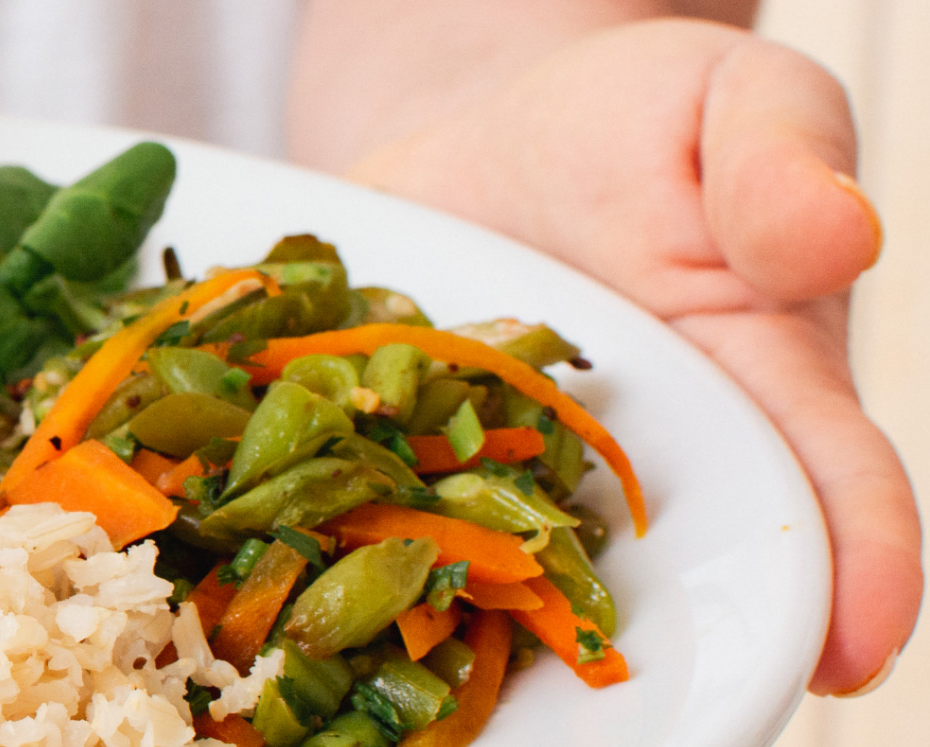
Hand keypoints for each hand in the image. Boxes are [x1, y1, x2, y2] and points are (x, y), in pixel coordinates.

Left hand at [303, 18, 915, 693]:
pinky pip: (368, 543)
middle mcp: (641, 483)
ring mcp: (514, 500)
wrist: (481, 129)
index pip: (829, 491)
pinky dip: (323, 580)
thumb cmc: (640, 118)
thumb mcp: (729, 101)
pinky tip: (262, 611)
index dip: (858, 576)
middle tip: (617, 733)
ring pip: (501, 603)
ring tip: (408, 721)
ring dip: (459, 655)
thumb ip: (782, 163)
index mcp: (760, 397)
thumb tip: (833, 238)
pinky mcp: (406, 486)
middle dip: (647, 674)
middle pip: (666, 594)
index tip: (846, 654)